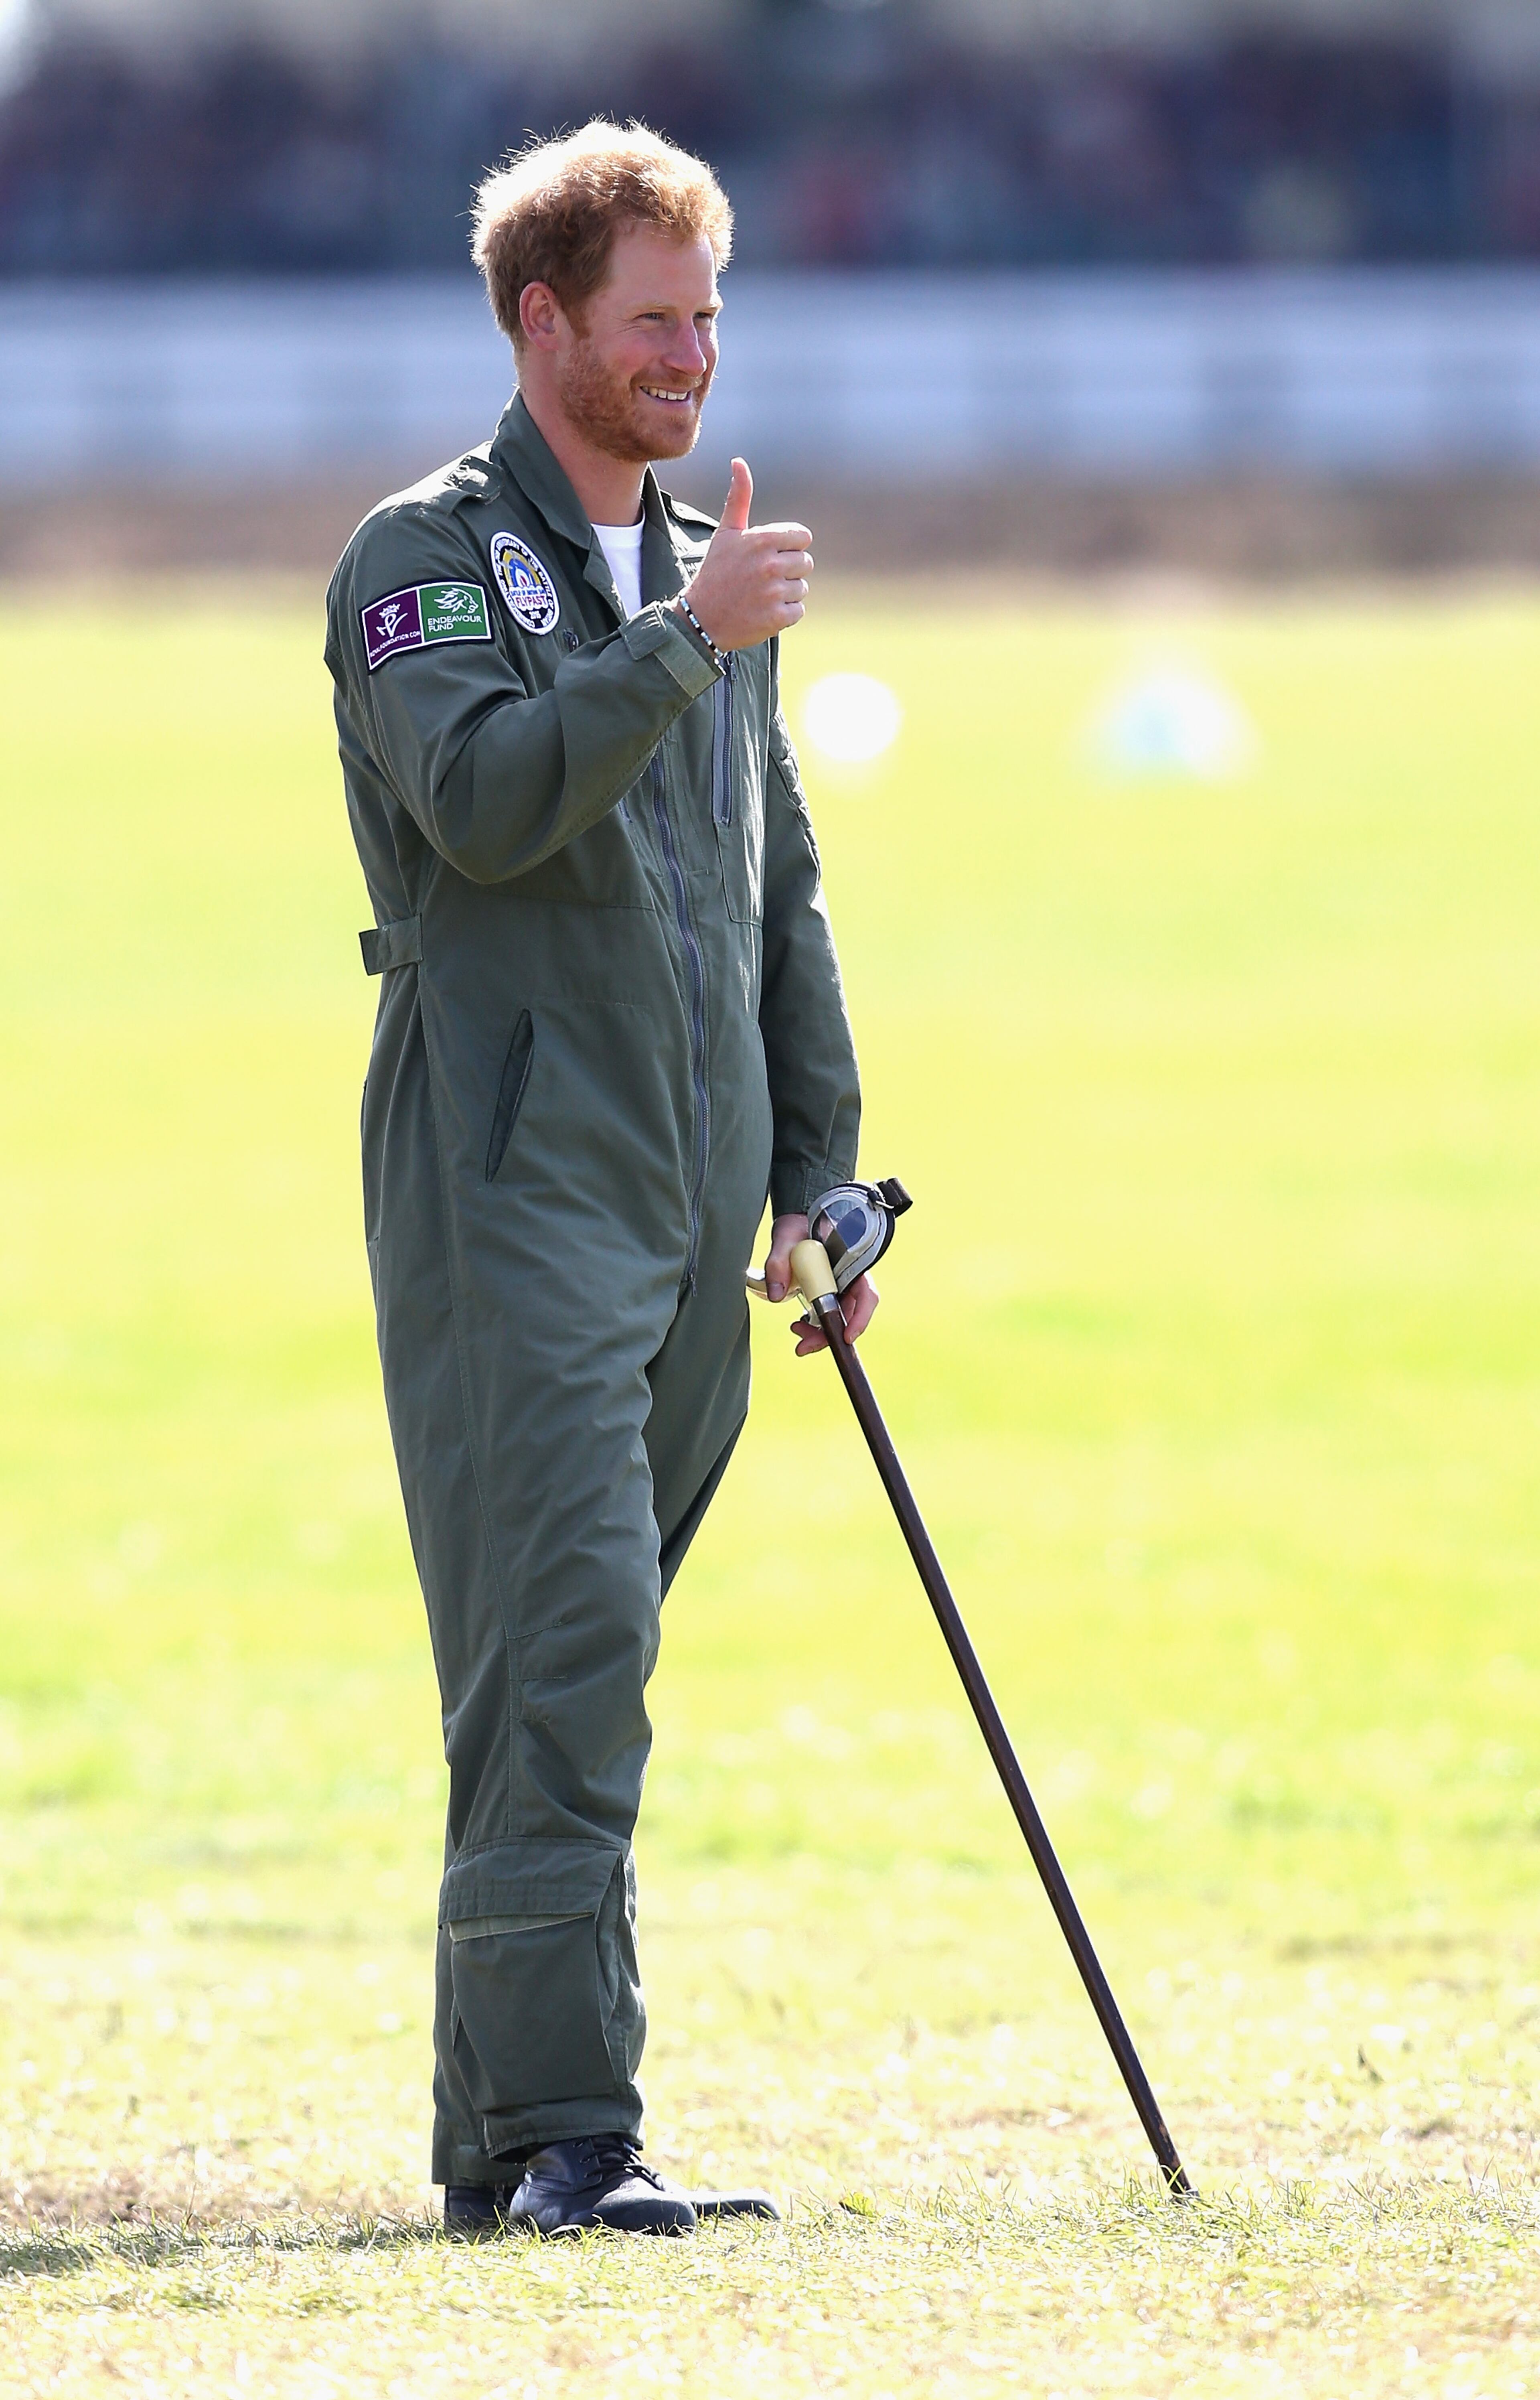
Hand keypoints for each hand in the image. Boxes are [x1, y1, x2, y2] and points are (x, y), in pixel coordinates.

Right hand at [679, 459, 811, 653]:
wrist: (700, 618)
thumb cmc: (715, 572)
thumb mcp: (726, 532)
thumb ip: (739, 498)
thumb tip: (739, 461)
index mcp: (762, 539)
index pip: (803, 537)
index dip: (789, 546)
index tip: (771, 555)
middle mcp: (770, 565)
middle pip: (805, 563)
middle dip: (789, 570)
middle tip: (763, 578)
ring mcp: (774, 592)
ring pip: (802, 587)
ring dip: (786, 593)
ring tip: (762, 595)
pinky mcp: (776, 618)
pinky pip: (798, 610)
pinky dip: (785, 613)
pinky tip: (764, 610)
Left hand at [762, 1212, 878, 1357]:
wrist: (794, 1224)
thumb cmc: (796, 1227)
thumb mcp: (785, 1239)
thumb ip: (778, 1262)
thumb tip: (776, 1296)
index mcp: (849, 1263)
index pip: (866, 1295)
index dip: (860, 1318)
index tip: (847, 1337)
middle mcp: (848, 1279)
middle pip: (849, 1314)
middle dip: (828, 1335)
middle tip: (803, 1347)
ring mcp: (838, 1288)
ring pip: (836, 1318)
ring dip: (819, 1333)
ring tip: (796, 1334)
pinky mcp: (825, 1294)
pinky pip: (825, 1315)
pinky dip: (813, 1326)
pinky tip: (798, 1325)